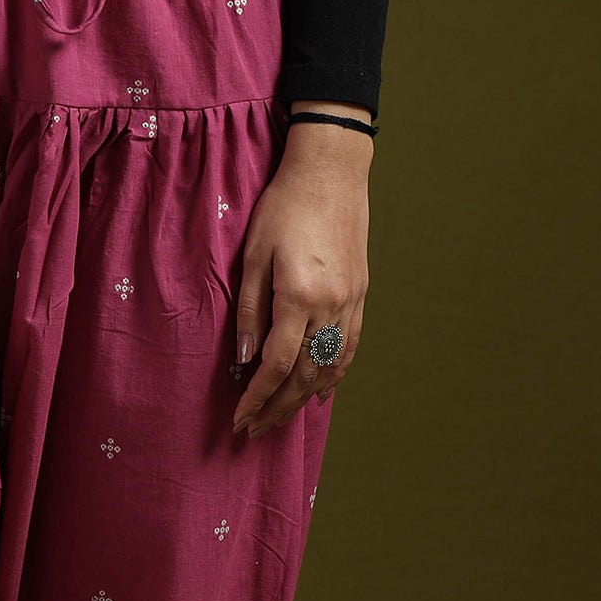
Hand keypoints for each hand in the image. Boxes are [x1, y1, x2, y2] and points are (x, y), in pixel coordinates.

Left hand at [232, 110, 372, 437]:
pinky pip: (349, 347)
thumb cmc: (284, 206)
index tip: (240, 418)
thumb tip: (242, 360)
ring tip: (280, 418)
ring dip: (304, 398)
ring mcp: (351, 301)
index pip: (277, 364)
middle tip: (255, 430)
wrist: (331, 170)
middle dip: (278, 407)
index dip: (257, 397)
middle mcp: (331, 305)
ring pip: (330, 366)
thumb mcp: (253, 257)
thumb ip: (248, 312)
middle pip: (305, 375)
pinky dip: (334, 374)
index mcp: (300, 296)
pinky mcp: (360, 294)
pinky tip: (319, 392)